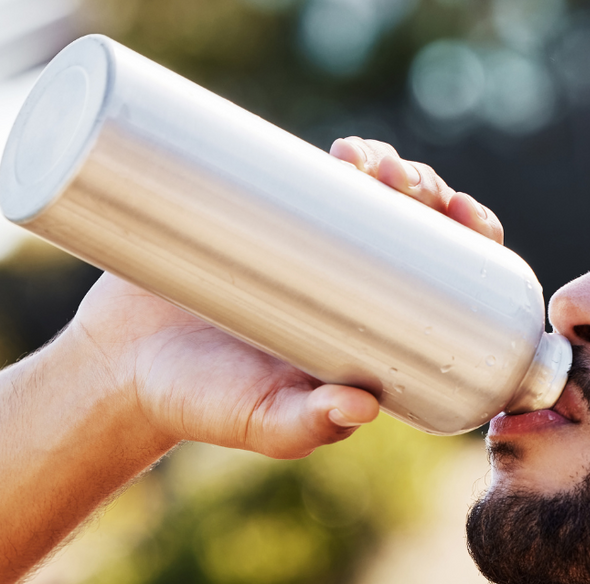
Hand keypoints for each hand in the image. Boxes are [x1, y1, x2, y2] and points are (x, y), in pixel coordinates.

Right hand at [52, 139, 505, 459]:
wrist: (117, 368)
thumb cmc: (199, 407)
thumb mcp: (261, 423)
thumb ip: (306, 425)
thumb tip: (363, 408)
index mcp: (374, 335)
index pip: (449, 281)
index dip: (472, 244)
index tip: (471, 221)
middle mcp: (350, 287)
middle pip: (416, 228)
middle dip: (431, 194)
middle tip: (413, 186)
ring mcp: (308, 247)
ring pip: (371, 195)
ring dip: (391, 169)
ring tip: (373, 165)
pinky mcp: (261, 215)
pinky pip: (314, 178)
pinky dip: (340, 160)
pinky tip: (350, 152)